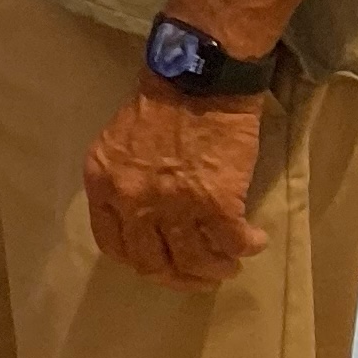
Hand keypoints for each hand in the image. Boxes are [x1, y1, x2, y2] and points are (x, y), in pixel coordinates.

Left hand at [83, 81, 270, 289]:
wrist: (198, 79)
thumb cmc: (161, 105)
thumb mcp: (119, 145)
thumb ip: (123, 183)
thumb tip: (143, 220)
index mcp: (103, 184)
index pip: (113, 245)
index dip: (140, 262)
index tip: (161, 264)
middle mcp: (132, 200)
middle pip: (152, 263)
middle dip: (179, 277)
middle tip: (200, 275)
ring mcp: (173, 205)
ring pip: (194, 262)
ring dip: (216, 269)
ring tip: (230, 262)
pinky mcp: (216, 203)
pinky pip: (232, 244)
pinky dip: (247, 247)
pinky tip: (254, 240)